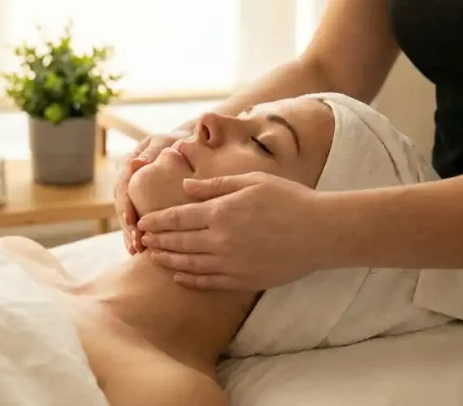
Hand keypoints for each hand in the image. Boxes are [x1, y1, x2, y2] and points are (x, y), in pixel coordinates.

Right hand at [115, 134, 180, 253]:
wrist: (189, 147)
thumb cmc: (179, 142)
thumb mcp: (165, 143)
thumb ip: (153, 152)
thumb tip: (137, 163)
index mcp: (129, 165)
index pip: (122, 188)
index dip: (125, 206)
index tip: (132, 221)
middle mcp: (128, 181)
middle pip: (123, 207)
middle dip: (128, 226)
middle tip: (136, 242)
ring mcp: (135, 195)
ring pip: (128, 217)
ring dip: (131, 235)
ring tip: (137, 250)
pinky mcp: (144, 206)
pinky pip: (139, 223)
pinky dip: (140, 236)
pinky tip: (142, 252)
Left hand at [137, 172, 321, 289]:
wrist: (321, 232)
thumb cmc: (290, 199)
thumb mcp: (252, 181)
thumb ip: (215, 185)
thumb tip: (185, 188)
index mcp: (221, 211)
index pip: (177, 218)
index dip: (156, 221)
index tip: (143, 223)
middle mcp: (220, 239)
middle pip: (178, 242)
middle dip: (157, 241)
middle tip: (142, 241)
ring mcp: (231, 263)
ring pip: (188, 264)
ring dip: (167, 261)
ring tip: (153, 257)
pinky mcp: (243, 279)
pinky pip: (208, 282)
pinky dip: (189, 279)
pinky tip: (178, 276)